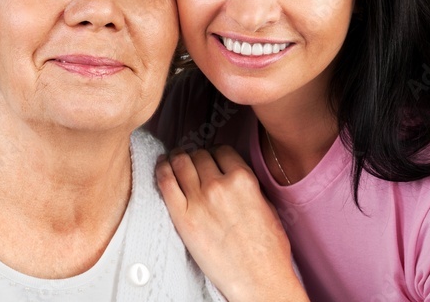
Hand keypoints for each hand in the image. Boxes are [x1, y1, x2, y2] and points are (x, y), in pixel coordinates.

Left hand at [156, 145, 307, 301]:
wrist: (258, 278)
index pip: (222, 151)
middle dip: (196, 156)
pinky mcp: (182, 218)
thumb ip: (247, 185)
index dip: (215, 154)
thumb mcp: (266, 205)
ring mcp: (199, 200)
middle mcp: (219, 184)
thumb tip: (232, 175)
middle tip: (192, 161)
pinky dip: (162, 170)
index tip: (211, 159)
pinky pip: (166, 183)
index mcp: (243, 179)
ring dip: (177, 158)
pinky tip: (162, 167)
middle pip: (199, 155)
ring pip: (181, 163)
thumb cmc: (268, 248)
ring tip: (174, 160)